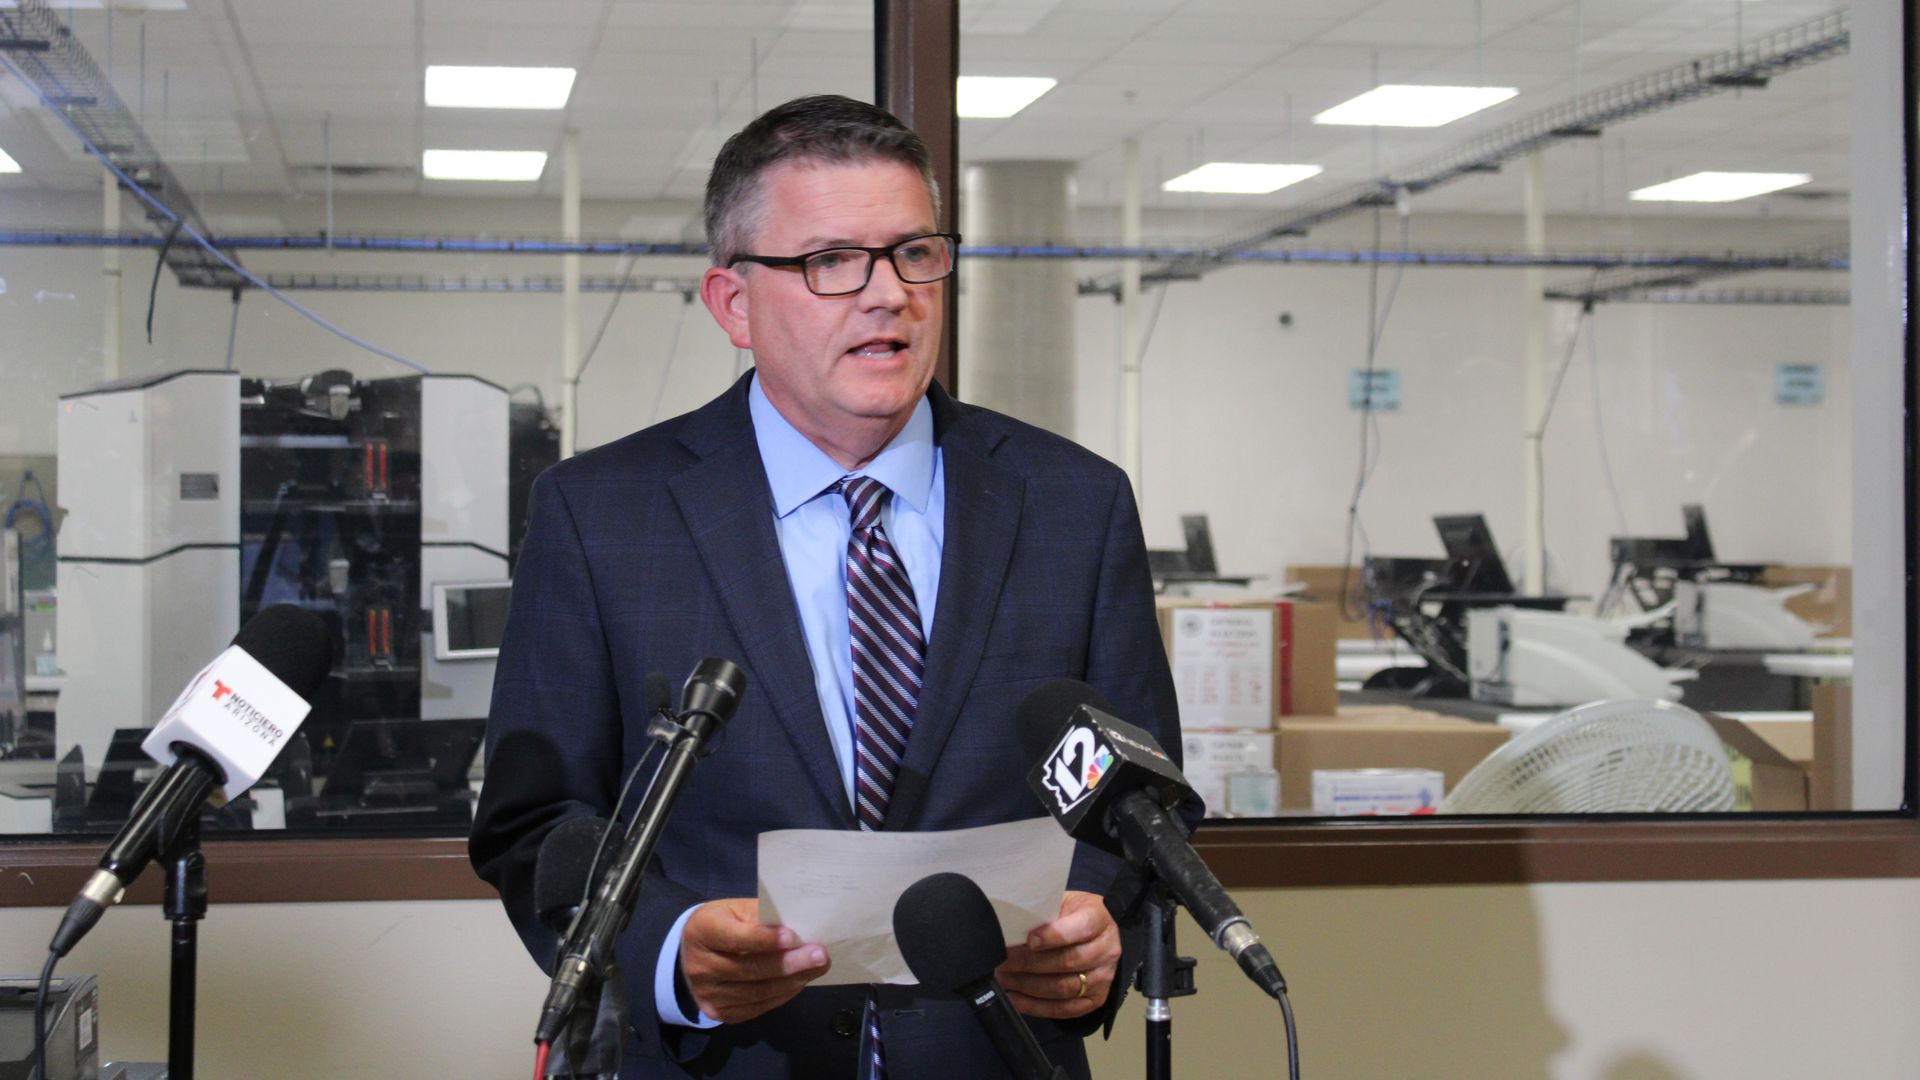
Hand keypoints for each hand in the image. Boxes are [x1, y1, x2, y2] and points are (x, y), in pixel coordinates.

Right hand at [680, 898, 831, 1023]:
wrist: (692, 952)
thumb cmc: (723, 923)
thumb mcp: (736, 909)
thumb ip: (762, 917)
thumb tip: (798, 928)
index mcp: (702, 932)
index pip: (736, 938)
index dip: (765, 939)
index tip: (794, 937)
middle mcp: (699, 967)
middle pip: (750, 969)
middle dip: (789, 963)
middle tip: (820, 955)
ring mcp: (707, 994)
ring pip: (757, 992)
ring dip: (792, 981)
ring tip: (817, 968)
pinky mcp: (719, 1012)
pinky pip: (757, 1007)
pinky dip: (782, 995)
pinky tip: (799, 982)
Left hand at [996, 890, 1120, 1019]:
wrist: (1102, 934)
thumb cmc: (1076, 915)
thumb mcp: (1065, 902)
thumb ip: (1045, 913)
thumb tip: (1012, 926)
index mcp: (1099, 919)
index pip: (1080, 929)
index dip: (1053, 936)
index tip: (1029, 940)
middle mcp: (1106, 950)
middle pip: (1067, 962)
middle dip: (1029, 963)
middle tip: (1003, 961)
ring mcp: (1103, 978)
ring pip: (1063, 988)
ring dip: (1028, 986)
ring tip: (1004, 979)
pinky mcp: (1095, 999)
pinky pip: (1063, 1009)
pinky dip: (1035, 1006)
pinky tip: (1015, 998)